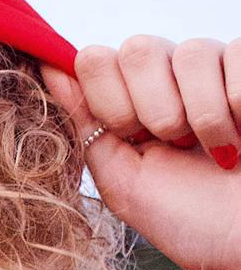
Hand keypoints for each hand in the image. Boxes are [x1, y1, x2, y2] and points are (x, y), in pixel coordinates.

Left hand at [40, 36, 240, 269]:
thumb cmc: (191, 221)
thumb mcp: (124, 182)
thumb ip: (85, 126)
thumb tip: (47, 66)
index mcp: (128, 101)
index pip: (94, 59)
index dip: (109, 101)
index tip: (131, 138)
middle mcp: (167, 75)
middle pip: (137, 48)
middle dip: (154, 109)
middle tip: (176, 145)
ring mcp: (213, 67)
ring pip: (190, 52)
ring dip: (203, 116)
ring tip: (217, 149)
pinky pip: (236, 54)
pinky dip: (239, 106)